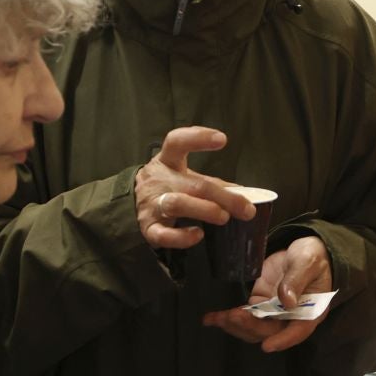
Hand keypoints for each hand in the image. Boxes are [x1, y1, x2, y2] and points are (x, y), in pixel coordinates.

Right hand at [133, 126, 254, 250]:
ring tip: (224, 217)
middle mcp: (159, 180)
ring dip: (204, 210)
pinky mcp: (149, 228)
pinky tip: (197, 235)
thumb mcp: (185, 177)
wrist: (128, 205)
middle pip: (192, 184)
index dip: (198, 138)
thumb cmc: (167, 187)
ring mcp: (152, 204)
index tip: (222, 140)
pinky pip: (163, 234)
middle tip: (246, 208)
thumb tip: (246, 193)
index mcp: (168, 161)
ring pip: (177, 204)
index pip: (177, 142)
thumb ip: (212, 183)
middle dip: (222, 196)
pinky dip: (181, 237)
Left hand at [203, 236, 333, 351]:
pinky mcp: (260, 304)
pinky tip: (211, 318)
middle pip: (270, 331)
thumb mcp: (308, 262)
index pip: (298, 331)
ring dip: (235, 325)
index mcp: (310, 312)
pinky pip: (244, 317)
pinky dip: (227, 319)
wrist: (303, 251)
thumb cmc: (312, 257)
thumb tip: (286, 300)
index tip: (267, 346)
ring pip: (254, 328)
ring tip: (217, 318)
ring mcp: (273, 313)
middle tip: (232, 316)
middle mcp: (291, 318)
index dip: (283, 340)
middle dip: (250, 326)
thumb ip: (297, 280)